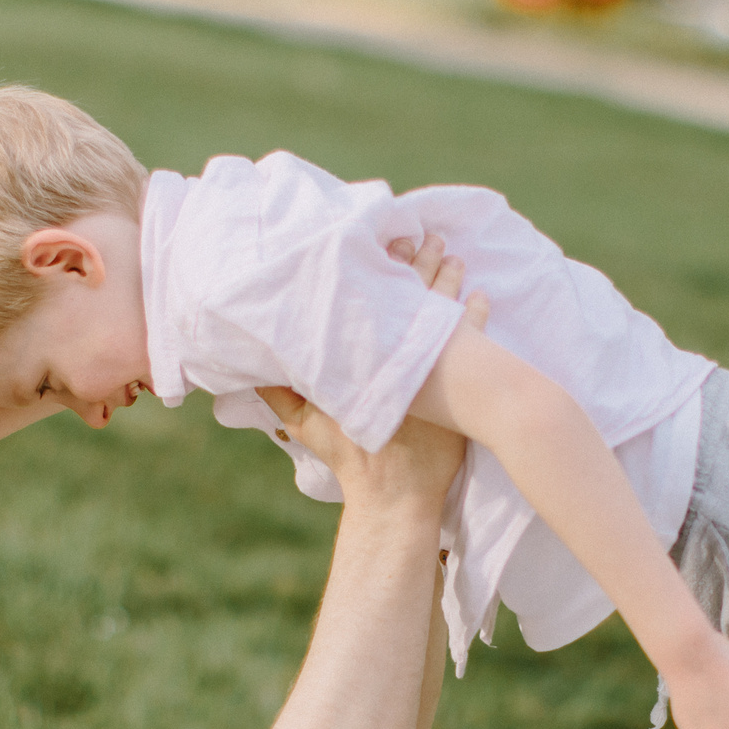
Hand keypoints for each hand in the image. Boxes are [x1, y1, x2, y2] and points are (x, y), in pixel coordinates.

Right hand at [256, 238, 485, 509]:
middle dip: (418, 261)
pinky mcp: (462, 389)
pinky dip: (476, 316)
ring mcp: (435, 371)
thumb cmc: (353, 461)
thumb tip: (247, 370)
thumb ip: (280, 394)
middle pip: (412, 296)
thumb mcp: (309, 426)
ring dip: (446, 280)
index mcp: (366, 358)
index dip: (380, 268)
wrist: (398, 496)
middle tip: (423, 232)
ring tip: (450, 252)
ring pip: (443, 311)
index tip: (384, 240)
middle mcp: (401, 357)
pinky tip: (481, 295)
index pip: (374, 300)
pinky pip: (475, 341)